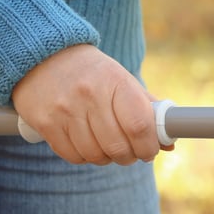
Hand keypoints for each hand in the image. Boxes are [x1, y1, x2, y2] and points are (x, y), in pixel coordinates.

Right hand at [11, 44, 163, 165]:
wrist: (44, 55)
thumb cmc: (92, 73)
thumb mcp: (122, 80)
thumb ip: (147, 110)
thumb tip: (169, 143)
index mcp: (116, 81)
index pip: (139, 125)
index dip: (148, 146)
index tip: (149, 151)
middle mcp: (90, 95)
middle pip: (118, 146)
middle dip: (128, 156)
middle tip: (129, 152)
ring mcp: (65, 110)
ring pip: (95, 155)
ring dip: (106, 158)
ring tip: (106, 146)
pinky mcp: (45, 123)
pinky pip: (73, 156)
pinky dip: (84, 157)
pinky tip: (86, 144)